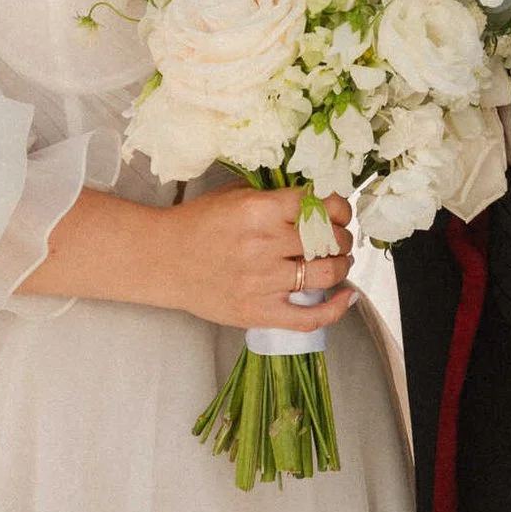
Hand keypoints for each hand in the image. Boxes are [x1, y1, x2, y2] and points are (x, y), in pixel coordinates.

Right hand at [151, 187, 357, 332]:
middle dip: (342, 236)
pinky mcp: (258, 312)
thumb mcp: (236, 194)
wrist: (163, 259)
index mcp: (259, 209)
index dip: (339, 207)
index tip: (339, 211)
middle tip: (339, 237)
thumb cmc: (199, 224)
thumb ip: (275, 195)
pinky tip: (347, 296)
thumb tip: (318, 197)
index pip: (319, 205)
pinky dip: (336, 308)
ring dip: (342, 265)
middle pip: (329, 238)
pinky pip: (309, 317)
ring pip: (327, 273)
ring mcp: (262, 282)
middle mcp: (264, 244)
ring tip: (337, 261)